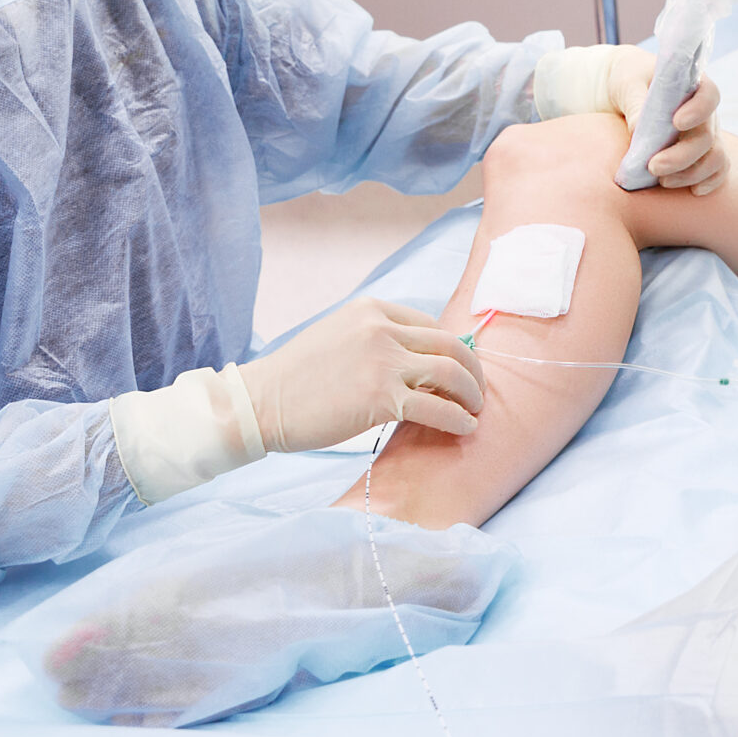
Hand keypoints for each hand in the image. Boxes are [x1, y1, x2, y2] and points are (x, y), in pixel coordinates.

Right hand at [241, 298, 484, 450]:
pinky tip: (464, 427)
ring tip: (475, 409)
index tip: (459, 369)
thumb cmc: (295, 377)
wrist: (259, 402)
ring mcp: (383, 362)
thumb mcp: (337, 336)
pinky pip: (437, 407)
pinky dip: (459, 418)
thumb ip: (374, 339)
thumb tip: (413, 358)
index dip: (450, 349)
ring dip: (472, 392)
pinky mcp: (381, 398)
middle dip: (472, 369)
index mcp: (371, 309)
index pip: (429, 325)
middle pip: (449, 344)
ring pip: (451, 373)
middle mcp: (381, 329)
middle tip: (478, 390)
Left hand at [607, 45, 729, 194]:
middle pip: (708, 136)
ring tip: (662, 181)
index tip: (677, 122)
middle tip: (653, 166)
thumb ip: (634, 101)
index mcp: (693, 85)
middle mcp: (705, 112)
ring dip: (691, 173)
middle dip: (682, 156)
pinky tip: (692, 191)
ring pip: (715, 158)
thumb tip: (638, 130)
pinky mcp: (702, 154)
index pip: (709, 95)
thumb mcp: (627, 82)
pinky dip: (708, 183)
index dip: (698, 110)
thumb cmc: (630, 79)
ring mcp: (707, 134)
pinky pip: (716, 171)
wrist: (630, 91)